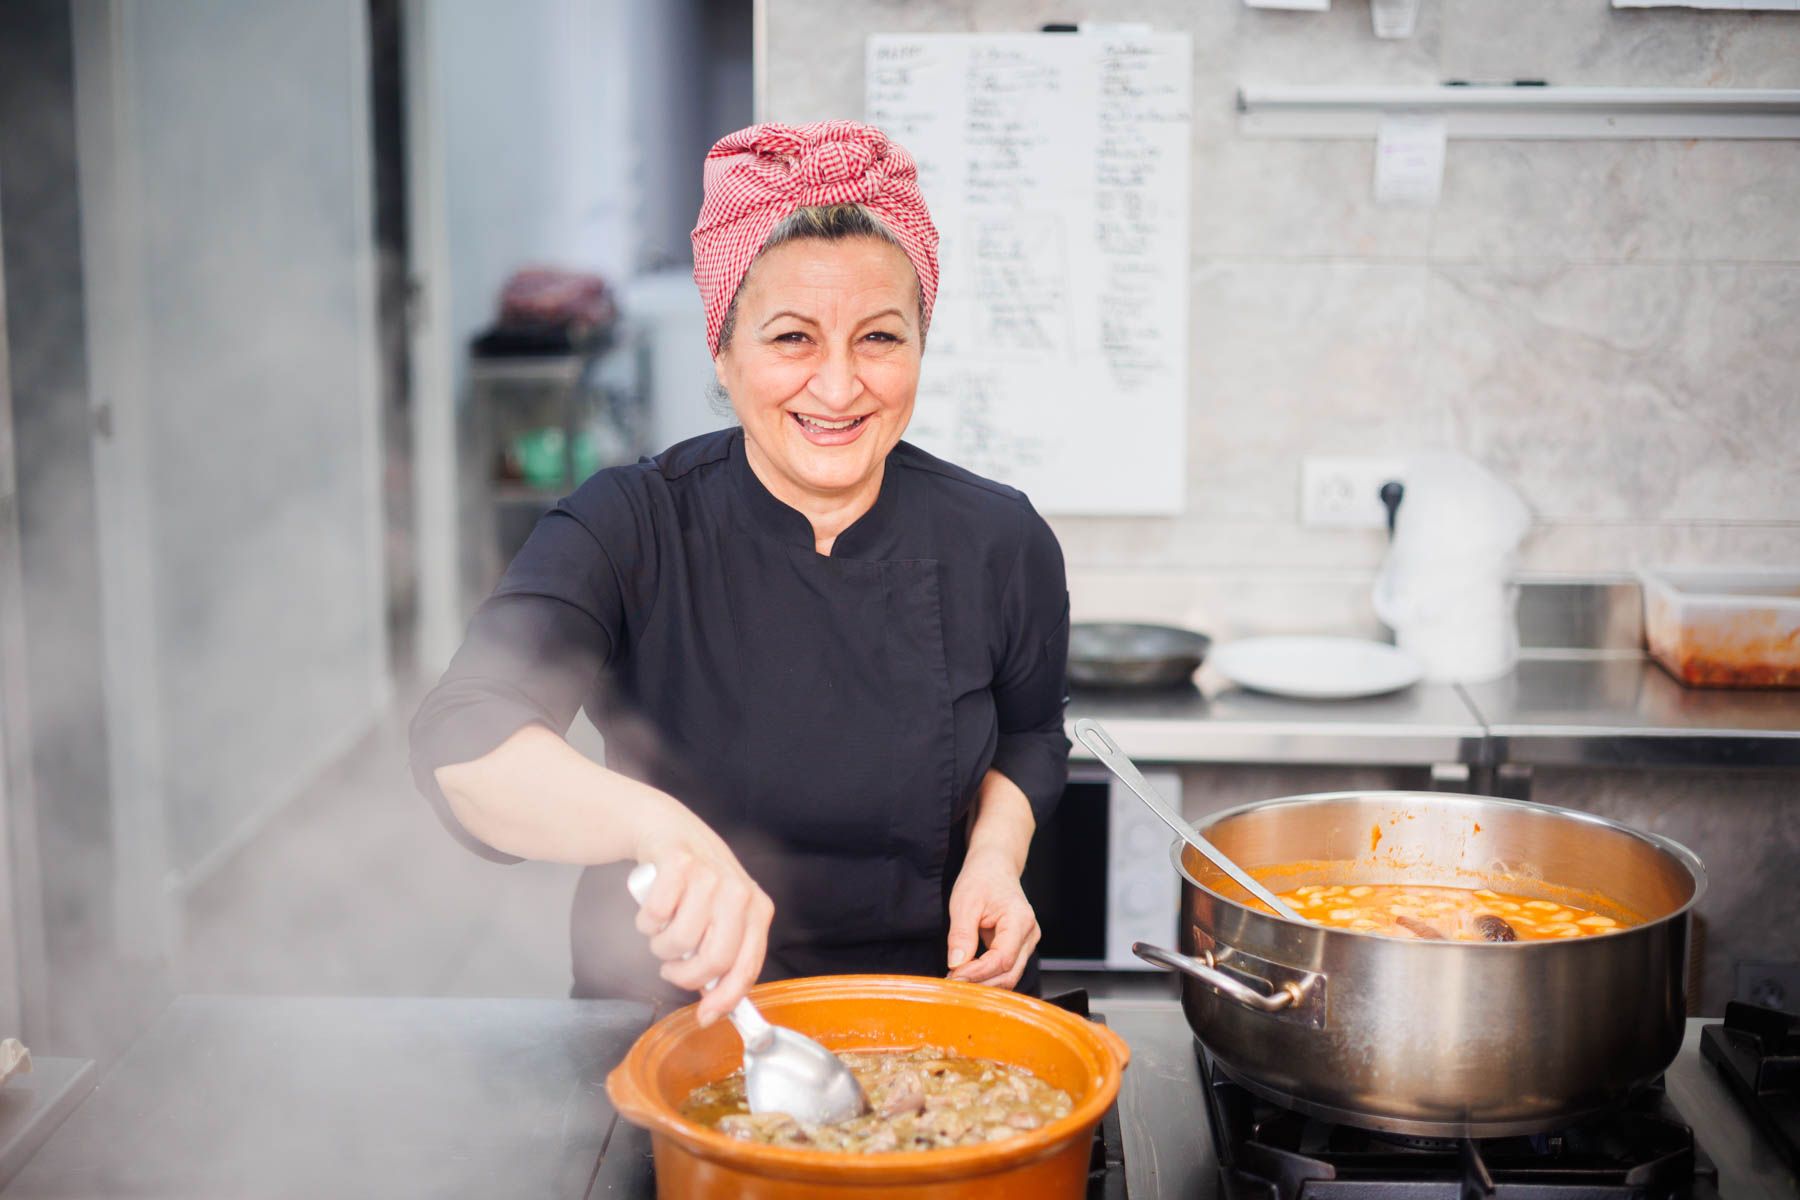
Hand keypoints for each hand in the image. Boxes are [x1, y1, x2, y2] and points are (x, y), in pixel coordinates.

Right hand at [629, 798, 772, 1026]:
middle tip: (672, 968)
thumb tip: (714, 1007)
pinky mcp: (679, 863)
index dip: (725, 999)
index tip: (705, 1017)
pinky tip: (652, 907)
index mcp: (757, 909)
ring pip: (680, 941)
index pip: (746, 966)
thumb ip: (723, 954)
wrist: (668, 830)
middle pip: (714, 960)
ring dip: (661, 946)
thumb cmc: (695, 882)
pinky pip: (656, 915)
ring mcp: (710, 876)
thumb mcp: (721, 915)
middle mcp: (740, 892)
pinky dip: (646, 920)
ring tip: (662, 932)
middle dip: (684, 975)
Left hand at [945, 847, 1040, 988]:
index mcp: (1020, 920)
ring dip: (983, 983)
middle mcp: (1030, 935)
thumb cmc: (982, 878)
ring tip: (957, 980)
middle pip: (1009, 974)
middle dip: (980, 983)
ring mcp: (1027, 942)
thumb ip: (961, 935)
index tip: (954, 976)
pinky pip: (1005, 970)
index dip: (978, 973)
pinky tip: (967, 974)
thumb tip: (956, 964)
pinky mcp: (1019, 947)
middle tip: (951, 983)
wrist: (994, 867)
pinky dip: (987, 976)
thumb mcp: (964, 902)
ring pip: (1009, 976)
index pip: (1002, 959)